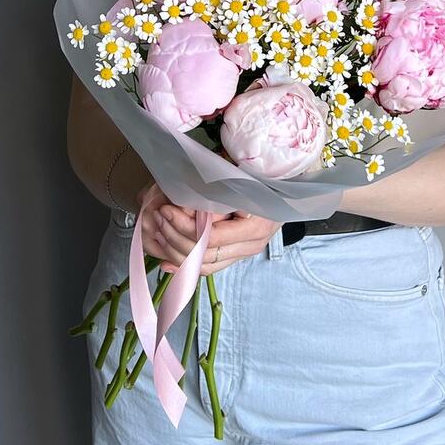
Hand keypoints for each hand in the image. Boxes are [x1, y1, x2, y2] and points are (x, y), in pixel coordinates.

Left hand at [134, 181, 281, 276]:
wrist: (287, 190)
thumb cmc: (261, 177)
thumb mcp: (241, 177)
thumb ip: (217, 189)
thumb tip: (184, 197)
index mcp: (255, 225)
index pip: (212, 236)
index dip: (184, 226)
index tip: (165, 210)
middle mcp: (252, 244)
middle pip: (206, 254)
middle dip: (175, 238)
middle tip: (157, 220)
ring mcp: (245, 253)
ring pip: (205, 265)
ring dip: (177, 253)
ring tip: (158, 235)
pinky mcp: (237, 255)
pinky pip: (209, 268)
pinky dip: (186, 266)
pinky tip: (166, 262)